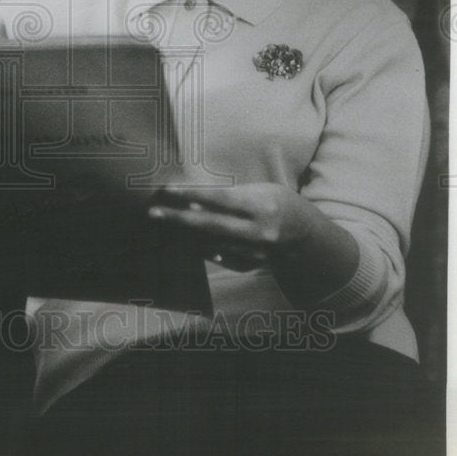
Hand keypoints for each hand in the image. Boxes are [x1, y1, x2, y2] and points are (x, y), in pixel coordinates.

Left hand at [148, 183, 315, 271]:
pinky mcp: (251, 265)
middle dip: (179, 219)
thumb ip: (229, 196)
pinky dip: (204, 249)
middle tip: (153, 213)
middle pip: (210, 225)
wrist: (303, 233)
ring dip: (187, 234)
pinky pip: (220, 258)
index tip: (166, 190)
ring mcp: (255, 252)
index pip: (219, 199)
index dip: (191, 194)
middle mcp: (258, 231)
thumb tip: (192, 201)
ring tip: (166, 223)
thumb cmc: (275, 202)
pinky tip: (191, 241)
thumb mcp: (257, 190)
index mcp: (260, 206)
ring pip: (211, 243)